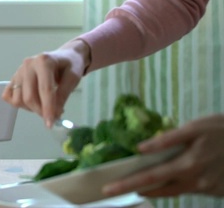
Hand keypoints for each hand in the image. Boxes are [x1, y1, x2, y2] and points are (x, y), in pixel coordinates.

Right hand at [1, 39, 89, 126]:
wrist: (64, 55)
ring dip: (31, 108)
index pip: (44, 89)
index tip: (50, 124)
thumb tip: (54, 113)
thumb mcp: (73, 78)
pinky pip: (8, 96)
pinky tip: (31, 102)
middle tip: (53, 115)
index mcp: (43, 61)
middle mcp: (28, 65)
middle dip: (40, 111)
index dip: (48, 108)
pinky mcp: (14, 77)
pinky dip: (18, 103)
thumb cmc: (70, 65)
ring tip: (43, 105)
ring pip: (18, 99)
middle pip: (29, 97)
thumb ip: (63, 95)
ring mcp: (19, 71)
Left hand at [103, 114, 223, 196]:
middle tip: (108, 191)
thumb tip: (141, 148)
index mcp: (187, 165)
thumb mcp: (195, 128)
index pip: (150, 177)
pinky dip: (172, 185)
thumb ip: (167, 139)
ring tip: (132, 185)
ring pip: (171, 191)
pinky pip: (187, 189)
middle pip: (156, 188)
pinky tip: (163, 179)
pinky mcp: (214, 191)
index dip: (127, 183)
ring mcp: (205, 188)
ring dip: (151, 189)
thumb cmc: (221, 129)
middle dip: (130, 189)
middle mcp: (195, 181)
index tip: (107, 188)